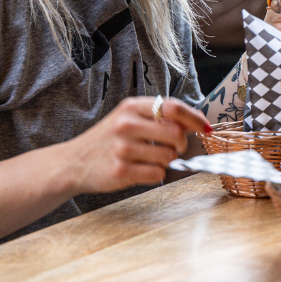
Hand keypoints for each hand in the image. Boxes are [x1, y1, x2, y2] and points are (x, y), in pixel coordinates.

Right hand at [63, 96, 210, 194]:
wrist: (74, 162)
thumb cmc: (108, 139)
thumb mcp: (127, 117)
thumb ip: (156, 117)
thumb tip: (193, 123)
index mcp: (131, 106)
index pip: (173, 107)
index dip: (194, 118)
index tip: (206, 127)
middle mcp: (126, 124)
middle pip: (176, 134)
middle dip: (182, 145)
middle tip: (175, 149)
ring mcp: (122, 148)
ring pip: (168, 156)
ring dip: (167, 161)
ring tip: (150, 159)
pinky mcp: (121, 171)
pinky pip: (157, 174)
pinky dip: (156, 174)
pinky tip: (141, 170)